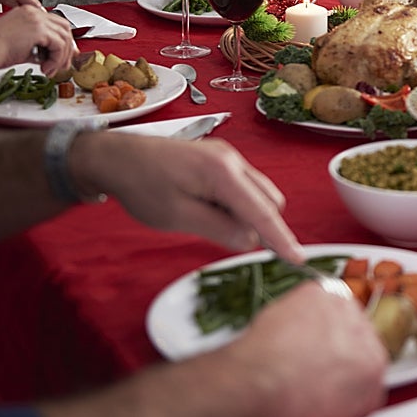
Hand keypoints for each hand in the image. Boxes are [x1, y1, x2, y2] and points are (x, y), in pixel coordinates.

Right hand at [0, 4, 76, 75]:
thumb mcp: (22, 47)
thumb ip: (40, 48)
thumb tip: (55, 56)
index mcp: (27, 13)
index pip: (55, 24)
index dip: (64, 40)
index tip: (66, 55)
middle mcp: (33, 12)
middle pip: (64, 28)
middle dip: (67, 49)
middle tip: (63, 65)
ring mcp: (36, 19)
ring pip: (64, 38)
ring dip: (61, 58)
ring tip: (50, 70)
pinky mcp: (38, 29)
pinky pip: (59, 45)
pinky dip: (56, 60)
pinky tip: (45, 68)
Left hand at [73, 135, 305, 264]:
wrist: (117, 156)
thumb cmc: (142, 186)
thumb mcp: (176, 216)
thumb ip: (218, 228)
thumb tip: (250, 240)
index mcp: (223, 173)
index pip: (262, 212)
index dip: (281, 238)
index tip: (299, 261)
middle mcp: (234, 161)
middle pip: (269, 200)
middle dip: (262, 225)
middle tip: (227, 240)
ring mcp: (229, 158)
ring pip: (260, 193)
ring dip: (249, 215)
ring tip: (210, 223)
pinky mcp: (221, 160)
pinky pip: (245, 187)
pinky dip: (238, 205)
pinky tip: (210, 211)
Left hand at [226, 283, 387, 416]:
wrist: (260, 384)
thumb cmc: (291, 404)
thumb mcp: (340, 416)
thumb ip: (359, 395)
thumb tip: (351, 388)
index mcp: (374, 367)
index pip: (370, 356)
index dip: (347, 361)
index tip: (332, 365)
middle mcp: (366, 336)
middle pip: (356, 331)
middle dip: (336, 340)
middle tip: (311, 354)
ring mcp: (345, 311)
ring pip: (338, 310)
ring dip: (321, 321)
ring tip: (296, 341)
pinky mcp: (323, 293)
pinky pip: (318, 294)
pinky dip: (303, 305)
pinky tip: (289, 327)